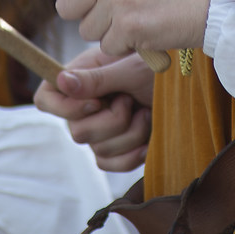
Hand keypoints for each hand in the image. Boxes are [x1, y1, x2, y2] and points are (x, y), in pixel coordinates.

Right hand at [35, 47, 154, 170]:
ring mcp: (99, 130)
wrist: (189, 89)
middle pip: (77, 131)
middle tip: (132, 100)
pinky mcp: (116, 150)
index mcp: (82, 77)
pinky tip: (149, 137)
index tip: (96, 102)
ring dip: (131, 133)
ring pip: (99, 150)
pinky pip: (111, 165)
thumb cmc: (159, 69)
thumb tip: (61, 80)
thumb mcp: (130, 68)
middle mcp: (84, 106)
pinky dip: (134, 154)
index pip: (45, 99)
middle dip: (113, 121)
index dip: (64, 108)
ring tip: (146, 112)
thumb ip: (96, 78)